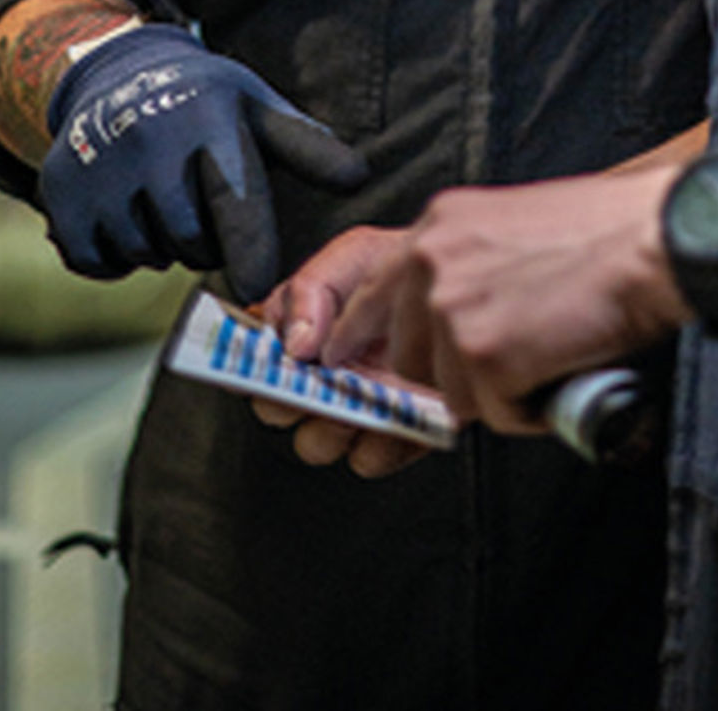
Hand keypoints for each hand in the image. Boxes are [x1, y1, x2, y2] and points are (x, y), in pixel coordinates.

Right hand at [36, 24, 369, 291]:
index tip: (259, 288)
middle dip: (206, 245)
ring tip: (166, 211)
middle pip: (190, 240)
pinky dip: (115, 260)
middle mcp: (149, 143)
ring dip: (162, 250)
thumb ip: (307, 147)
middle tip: (204, 219)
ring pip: (143, 253)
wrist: (116, 75)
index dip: (250, 251)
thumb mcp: (257, 108)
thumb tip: (359, 179)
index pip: (236, 202)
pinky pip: (95, 261)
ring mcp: (98, 169)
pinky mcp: (58, 193)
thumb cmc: (206, 101)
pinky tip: (128, 224)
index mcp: (208, 123)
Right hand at [252, 225, 432, 477]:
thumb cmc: (406, 268)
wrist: (469, 280)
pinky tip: (401, 411)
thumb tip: (294, 344)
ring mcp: (358, 405)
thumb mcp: (352, 259)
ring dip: (333, 426)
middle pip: (278, 412)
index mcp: (297, 341)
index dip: (248, 372)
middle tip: (319, 381)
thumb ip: (309, 291)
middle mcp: (320, 378)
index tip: (270, 365)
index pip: (248, 370)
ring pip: (319, 444)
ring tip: (361, 397)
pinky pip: (372, 458)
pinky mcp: (396, 428)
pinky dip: (382, 442)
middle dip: (292, 401)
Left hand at [364, 164, 681, 438]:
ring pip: (451, 392)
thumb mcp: (518, 222)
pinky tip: (564, 365)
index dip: (364, 338)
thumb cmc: (615, 231)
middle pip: (409, 356)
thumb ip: (471, 261)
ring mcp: (454, 310)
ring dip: (500, 390)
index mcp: (440, 225)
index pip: (371, 295)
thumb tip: (453, 317)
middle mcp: (434, 262)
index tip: (348, 361)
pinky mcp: (484, 355)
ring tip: (554, 349)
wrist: (667, 239)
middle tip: (520, 352)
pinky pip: (494, 413)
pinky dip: (531, 406)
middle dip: (459, 371)